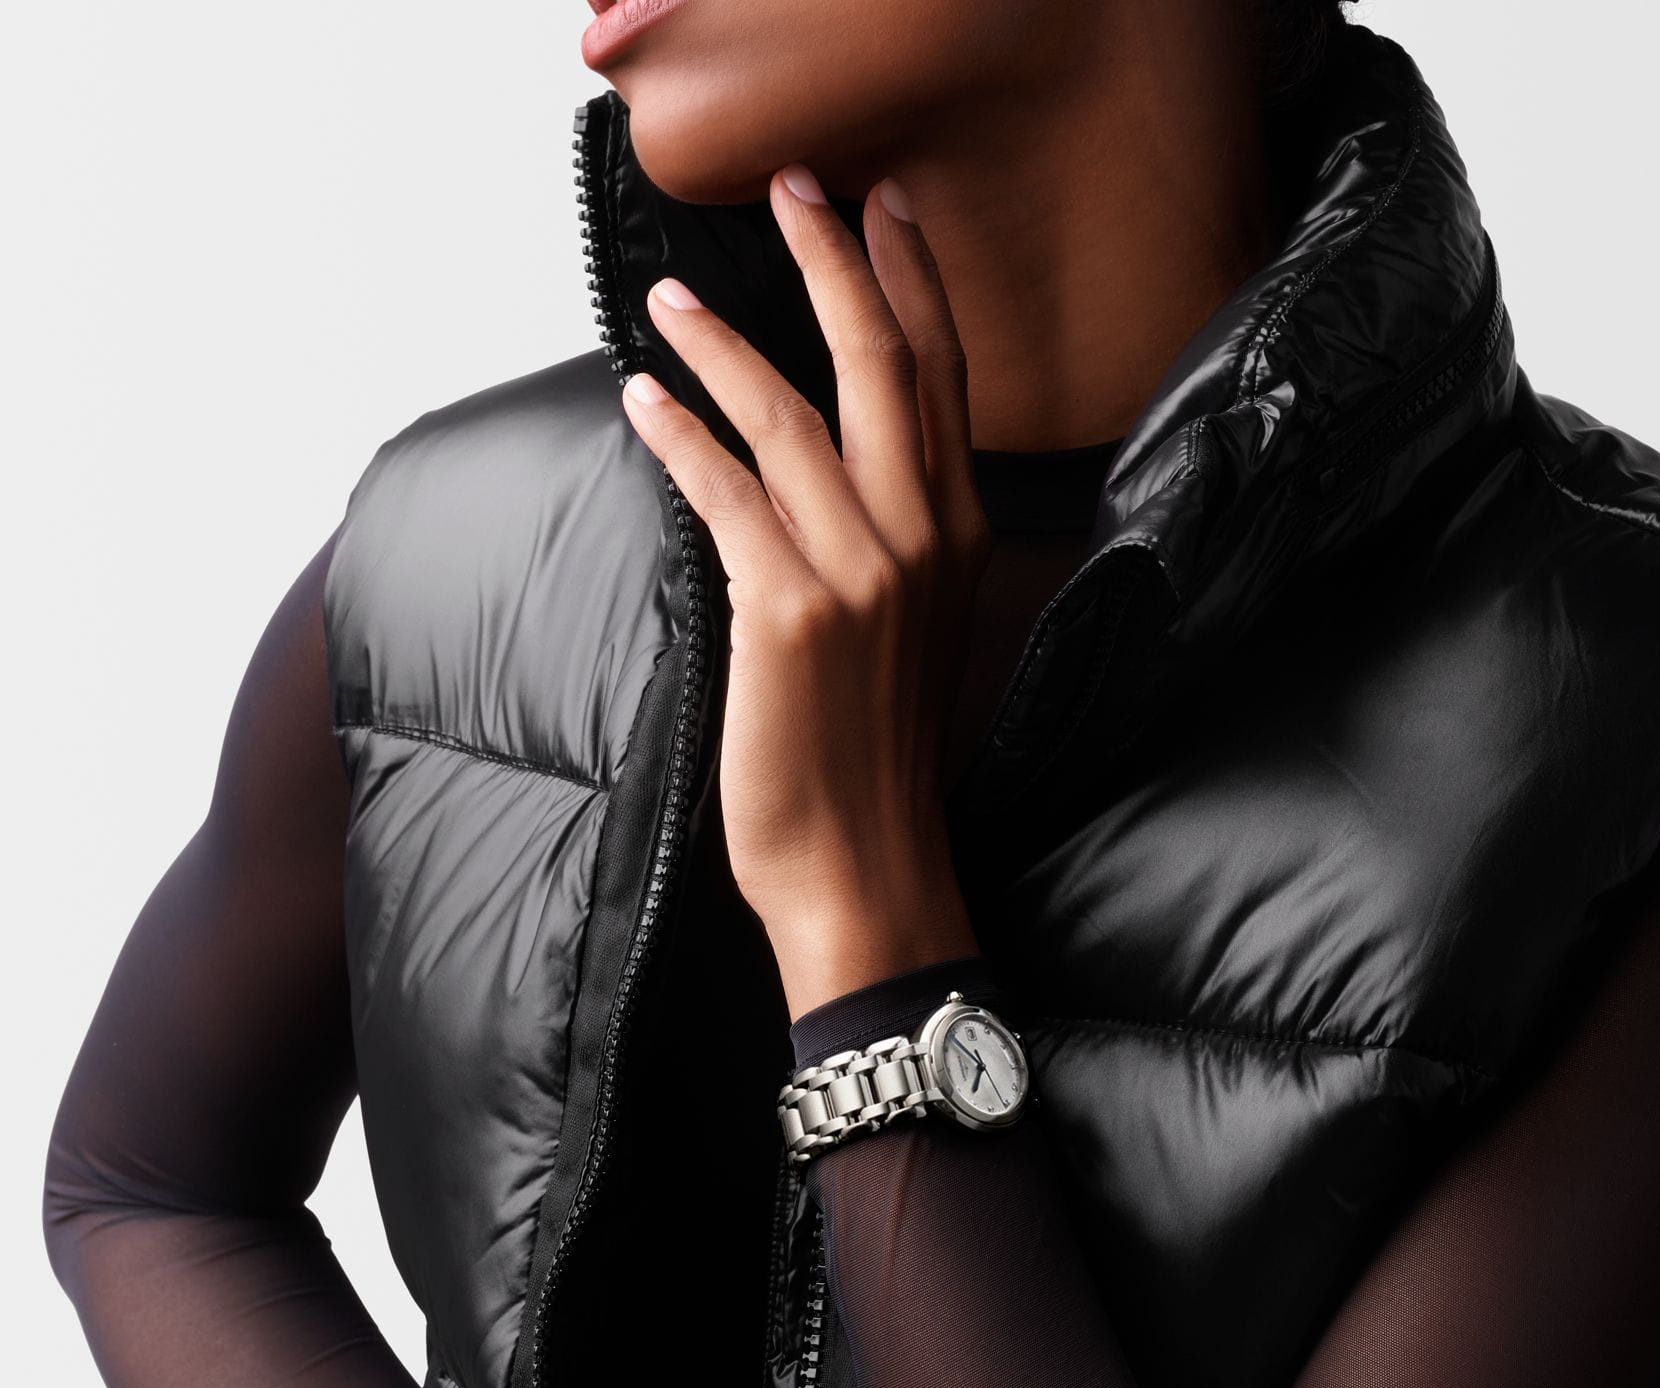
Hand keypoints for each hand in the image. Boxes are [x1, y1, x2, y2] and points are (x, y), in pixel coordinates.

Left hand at [619, 163, 991, 1015]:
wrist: (864, 865)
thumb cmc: (873, 759)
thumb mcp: (908, 635)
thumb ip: (889, 543)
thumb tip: (825, 467)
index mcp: (956, 540)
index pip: (942, 380)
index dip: (910, 283)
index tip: (878, 211)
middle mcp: (921, 541)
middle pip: (882, 363)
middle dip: (832, 261)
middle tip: (792, 191)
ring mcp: (861, 572)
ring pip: (790, 415)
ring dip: (723, 343)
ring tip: (671, 302)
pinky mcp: (789, 609)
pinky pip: (725, 489)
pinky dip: (678, 434)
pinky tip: (644, 399)